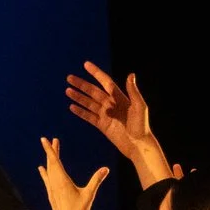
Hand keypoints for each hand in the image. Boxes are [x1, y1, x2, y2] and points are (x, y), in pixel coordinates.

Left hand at [37, 137, 108, 209]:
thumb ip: (96, 180)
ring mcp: (52, 190)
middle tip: (52, 140)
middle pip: (51, 163)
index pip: (54, 161)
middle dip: (51, 151)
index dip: (50, 149)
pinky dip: (44, 172)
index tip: (44, 139)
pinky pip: (46, 179)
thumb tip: (106, 169)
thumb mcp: (89, 194)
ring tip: (49, 151)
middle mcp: (55, 184)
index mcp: (62, 181)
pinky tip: (41, 170)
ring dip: (49, 160)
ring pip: (48, 171)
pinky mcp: (52, 195)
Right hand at [64, 63, 164, 179]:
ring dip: (78, 97)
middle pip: (93, 91)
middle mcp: (111, 104)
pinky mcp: (102, 125)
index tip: (86, 65)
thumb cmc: (141, 125)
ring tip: (68, 90)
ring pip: (89, 103)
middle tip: (69, 78)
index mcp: (119, 97)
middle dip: (81, 84)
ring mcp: (105, 115)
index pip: (105, 82)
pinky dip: (80, 112)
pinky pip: (89, 117)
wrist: (138, 145)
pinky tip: (72, 107)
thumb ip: (133, 91)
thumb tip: (130, 75)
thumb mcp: (140, 107)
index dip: (96, 73)